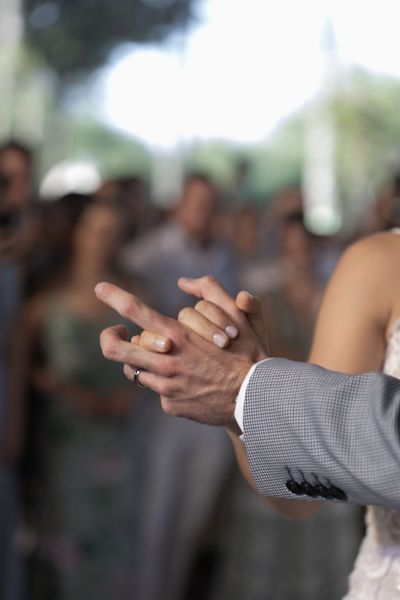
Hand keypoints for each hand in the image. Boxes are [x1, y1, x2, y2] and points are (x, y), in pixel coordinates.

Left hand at [95, 277, 268, 431]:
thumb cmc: (247, 353)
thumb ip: (212, 290)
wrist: (256, 399)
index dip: (113, 297)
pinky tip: (186, 381)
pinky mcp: (170, 404)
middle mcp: (165, 360)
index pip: (135, 311)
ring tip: (157, 355)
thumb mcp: (235, 315)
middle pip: (114, 348)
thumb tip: (184, 281)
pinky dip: (165, 381)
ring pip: (133, 369)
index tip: (99, 288)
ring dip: (140, 359)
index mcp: (177, 335)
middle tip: (117, 331)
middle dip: (109, 337)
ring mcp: (165, 385)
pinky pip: (156, 389)